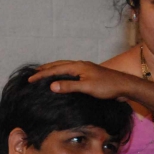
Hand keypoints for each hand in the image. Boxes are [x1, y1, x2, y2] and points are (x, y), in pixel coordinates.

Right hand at [27, 61, 141, 99]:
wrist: (124, 86)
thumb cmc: (107, 87)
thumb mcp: (87, 88)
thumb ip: (69, 86)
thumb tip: (52, 86)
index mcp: (78, 66)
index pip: (55, 69)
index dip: (42, 75)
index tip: (30, 80)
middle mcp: (80, 65)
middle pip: (58, 65)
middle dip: (45, 69)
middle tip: (33, 74)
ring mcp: (85, 68)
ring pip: (64, 67)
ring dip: (53, 70)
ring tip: (44, 74)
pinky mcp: (89, 74)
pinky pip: (70, 71)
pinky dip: (62, 73)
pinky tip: (62, 79)